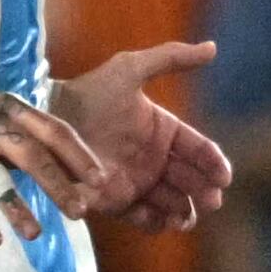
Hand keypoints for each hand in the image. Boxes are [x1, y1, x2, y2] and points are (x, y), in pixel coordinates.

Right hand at [0, 87, 109, 243]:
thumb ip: (28, 142)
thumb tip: (73, 175)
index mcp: (9, 108)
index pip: (53, 129)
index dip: (79, 155)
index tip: (101, 182)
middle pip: (31, 153)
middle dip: (58, 185)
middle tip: (80, 213)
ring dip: (17, 207)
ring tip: (34, 234)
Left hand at [47, 40, 235, 236]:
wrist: (45, 119)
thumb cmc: (89, 93)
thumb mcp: (130, 69)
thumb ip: (170, 58)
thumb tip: (213, 47)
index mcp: (163, 130)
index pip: (199, 150)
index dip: (214, 164)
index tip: (224, 177)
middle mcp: (154, 158)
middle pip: (191, 181)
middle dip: (205, 193)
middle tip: (212, 201)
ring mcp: (136, 181)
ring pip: (172, 203)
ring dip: (184, 212)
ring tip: (186, 218)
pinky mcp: (115, 202)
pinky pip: (143, 218)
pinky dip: (157, 224)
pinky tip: (165, 223)